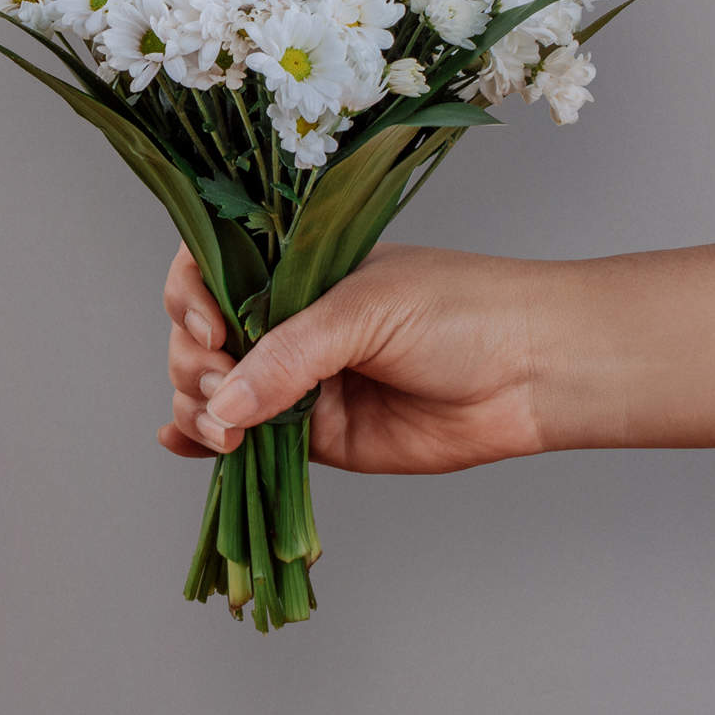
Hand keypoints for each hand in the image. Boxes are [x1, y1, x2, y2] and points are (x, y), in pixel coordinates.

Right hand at [158, 242, 555, 474]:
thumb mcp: (366, 311)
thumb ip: (290, 356)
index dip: (191, 297)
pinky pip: (249, 441)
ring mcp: (299, 380)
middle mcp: (290, 323)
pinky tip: (183, 442)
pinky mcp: (318, 435)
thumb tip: (223, 406)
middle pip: (201, 339)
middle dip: (196, 366)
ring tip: (224, 430)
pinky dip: (206, 444)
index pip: (211, 270)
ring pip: (217, 395)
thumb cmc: (461, 312)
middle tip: (227, 388)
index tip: (211, 328)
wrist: (531, 372)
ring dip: (200, 410)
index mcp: (297, 270)